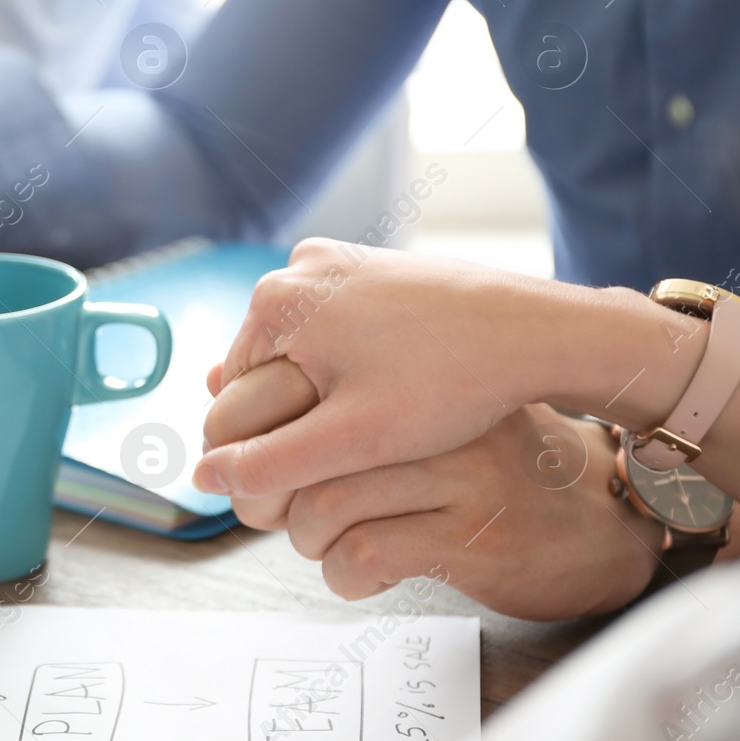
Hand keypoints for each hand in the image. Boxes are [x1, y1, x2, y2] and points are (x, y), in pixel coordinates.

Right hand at [194, 239, 586, 497]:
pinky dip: (354, 363)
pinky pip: (336, 328)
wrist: (538, 331)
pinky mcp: (370, 266)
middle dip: (297, 415)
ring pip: (303, 354)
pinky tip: (397, 387)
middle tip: (356, 450)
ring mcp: (335, 262)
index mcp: (274, 302)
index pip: (232, 396)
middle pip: (266, 372)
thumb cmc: (448, 381)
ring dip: (327, 392)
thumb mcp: (349, 440)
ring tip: (385, 419)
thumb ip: (267, 463)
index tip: (317, 468)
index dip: (265, 445)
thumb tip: (201, 479)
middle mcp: (295, 269)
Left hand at [227, 386, 662, 619]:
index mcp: (406, 375)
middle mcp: (431, 415)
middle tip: (272, 516)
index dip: (250, 441)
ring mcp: (458, 474)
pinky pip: (366, 555)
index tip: (247, 470)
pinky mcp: (474, 535)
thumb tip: (213, 377)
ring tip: (325, 544)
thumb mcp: (406, 417)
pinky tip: (359, 573)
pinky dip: (341, 575)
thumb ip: (319, 397)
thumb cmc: (483, 467)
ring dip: (305, 541)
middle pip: (299, 454)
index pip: (290, 390)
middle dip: (266, 498)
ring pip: (324, 506)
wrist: (595, 522)